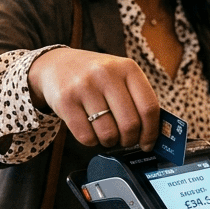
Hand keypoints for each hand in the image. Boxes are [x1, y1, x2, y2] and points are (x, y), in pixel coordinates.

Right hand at [27, 47, 160, 149]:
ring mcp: (84, 86)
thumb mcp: (119, 76)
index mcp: (127, 68)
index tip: (148, 143)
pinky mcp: (65, 100)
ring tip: (106, 133)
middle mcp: (106, 74)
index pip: (149, 107)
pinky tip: (90, 130)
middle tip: (125, 140)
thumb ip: (137, 98)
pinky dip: (91, 141)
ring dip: (110, 141)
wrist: (56, 65)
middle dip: (129, 140)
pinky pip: (86, 137)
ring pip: (108, 134)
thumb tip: (153, 135)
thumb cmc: (95, 76)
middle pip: (130, 124)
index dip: (151, 132)